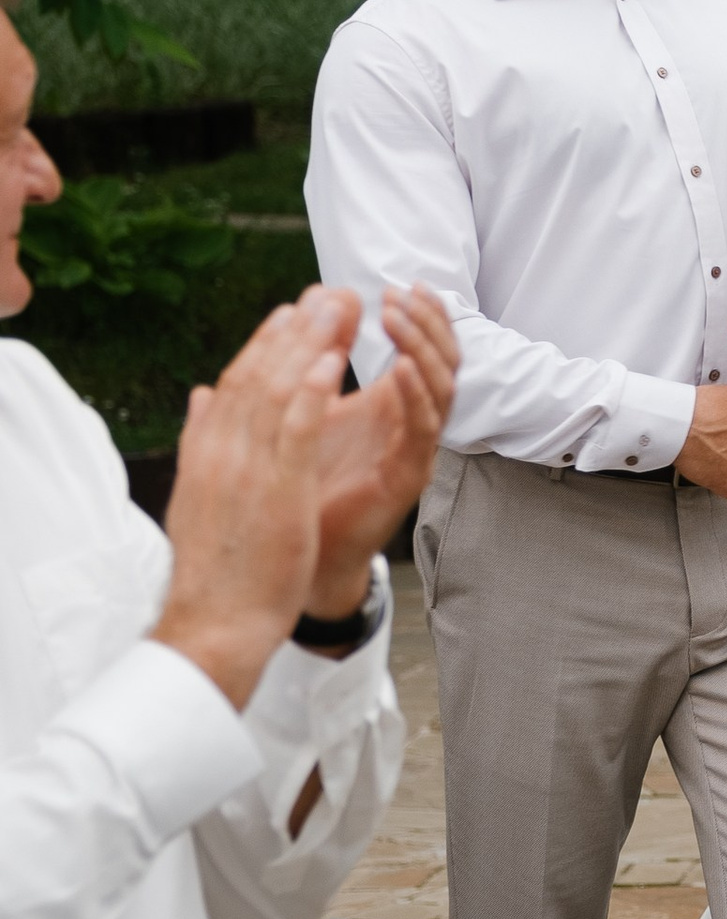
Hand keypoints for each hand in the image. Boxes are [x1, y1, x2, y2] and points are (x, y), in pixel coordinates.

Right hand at [155, 293, 352, 707]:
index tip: (287, 313)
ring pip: (276, 393)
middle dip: (291, 331)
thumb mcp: (201, 497)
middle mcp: (221, 453)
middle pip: (257, 376)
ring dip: (307, 346)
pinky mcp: (275, 493)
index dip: (263, 345)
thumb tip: (200, 398)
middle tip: (321, 294)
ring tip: (334, 310)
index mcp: (206, 454)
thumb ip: (203, 442)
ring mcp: (246, 471)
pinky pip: (296, 432)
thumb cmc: (217, 570)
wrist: (214, 625)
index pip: (233, 386)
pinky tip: (335, 363)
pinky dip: (313, 393)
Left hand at [305, 286, 458, 619]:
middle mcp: (413, 424)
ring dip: (422, 349)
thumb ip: (315, 357)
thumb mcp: (308, 405)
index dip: (422, 316)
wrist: (296, 549)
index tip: (400, 285)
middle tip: (401, 294)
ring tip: (397, 318)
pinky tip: (403, 368)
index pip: (427, 349)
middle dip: (427, 323)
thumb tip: (308, 301)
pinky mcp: (409, 476)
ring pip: (442, 389)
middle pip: (445, 361)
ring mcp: (416, 450)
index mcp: (394, 404)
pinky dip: (417, 395)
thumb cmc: (303, 480)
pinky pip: (424, 429)